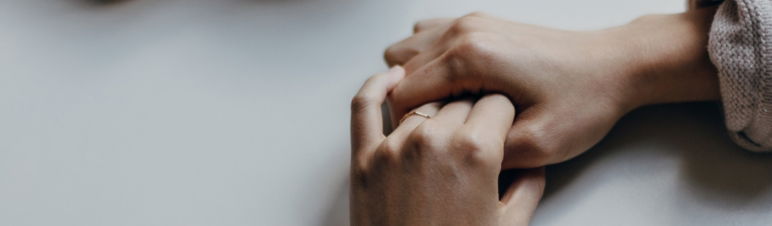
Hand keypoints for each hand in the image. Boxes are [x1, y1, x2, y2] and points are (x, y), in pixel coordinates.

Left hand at [350, 67, 544, 225]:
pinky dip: (376, 86)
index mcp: (475, 151)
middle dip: (474, 114)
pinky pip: (363, 105)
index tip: (502, 123)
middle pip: (461, 100)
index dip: (503, 114)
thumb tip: (533, 162)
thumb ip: (528, 186)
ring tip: (448, 126)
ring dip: (438, 110)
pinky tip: (393, 79)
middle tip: (477, 135)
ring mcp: (394, 146)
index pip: (497, 102)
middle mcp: (433, 139)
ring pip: (423, 103)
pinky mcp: (363, 158)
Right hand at [384, 9, 719, 167]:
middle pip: (401, 72)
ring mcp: (471, 22)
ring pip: (409, 53)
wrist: (615, 65)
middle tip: (447, 130)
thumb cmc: (583, 99)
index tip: (435, 144)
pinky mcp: (480, 23)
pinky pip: (429, 38)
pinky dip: (430, 62)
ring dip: (419, 82)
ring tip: (450, 109)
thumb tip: (450, 156)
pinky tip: (455, 85)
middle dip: (413, 106)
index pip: (403, 94)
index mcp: (471, 58)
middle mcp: (464, 32)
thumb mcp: (537, 145)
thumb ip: (483, 153)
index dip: (411, 128)